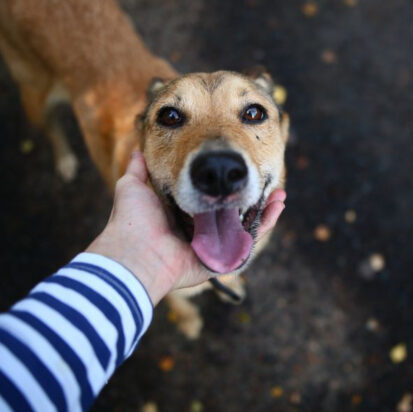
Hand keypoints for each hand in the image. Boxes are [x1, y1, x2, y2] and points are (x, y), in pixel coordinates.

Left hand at [87, 151, 285, 303]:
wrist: (136, 253)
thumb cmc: (133, 221)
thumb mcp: (133, 186)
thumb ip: (138, 170)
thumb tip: (138, 151)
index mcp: (181, 215)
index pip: (210, 198)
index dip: (226, 186)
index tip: (239, 167)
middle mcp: (199, 231)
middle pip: (232, 213)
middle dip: (250, 197)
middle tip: (263, 179)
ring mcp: (212, 246)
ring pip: (245, 226)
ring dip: (264, 209)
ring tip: (279, 192)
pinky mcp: (221, 259)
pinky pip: (248, 243)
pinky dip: (264, 224)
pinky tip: (276, 206)